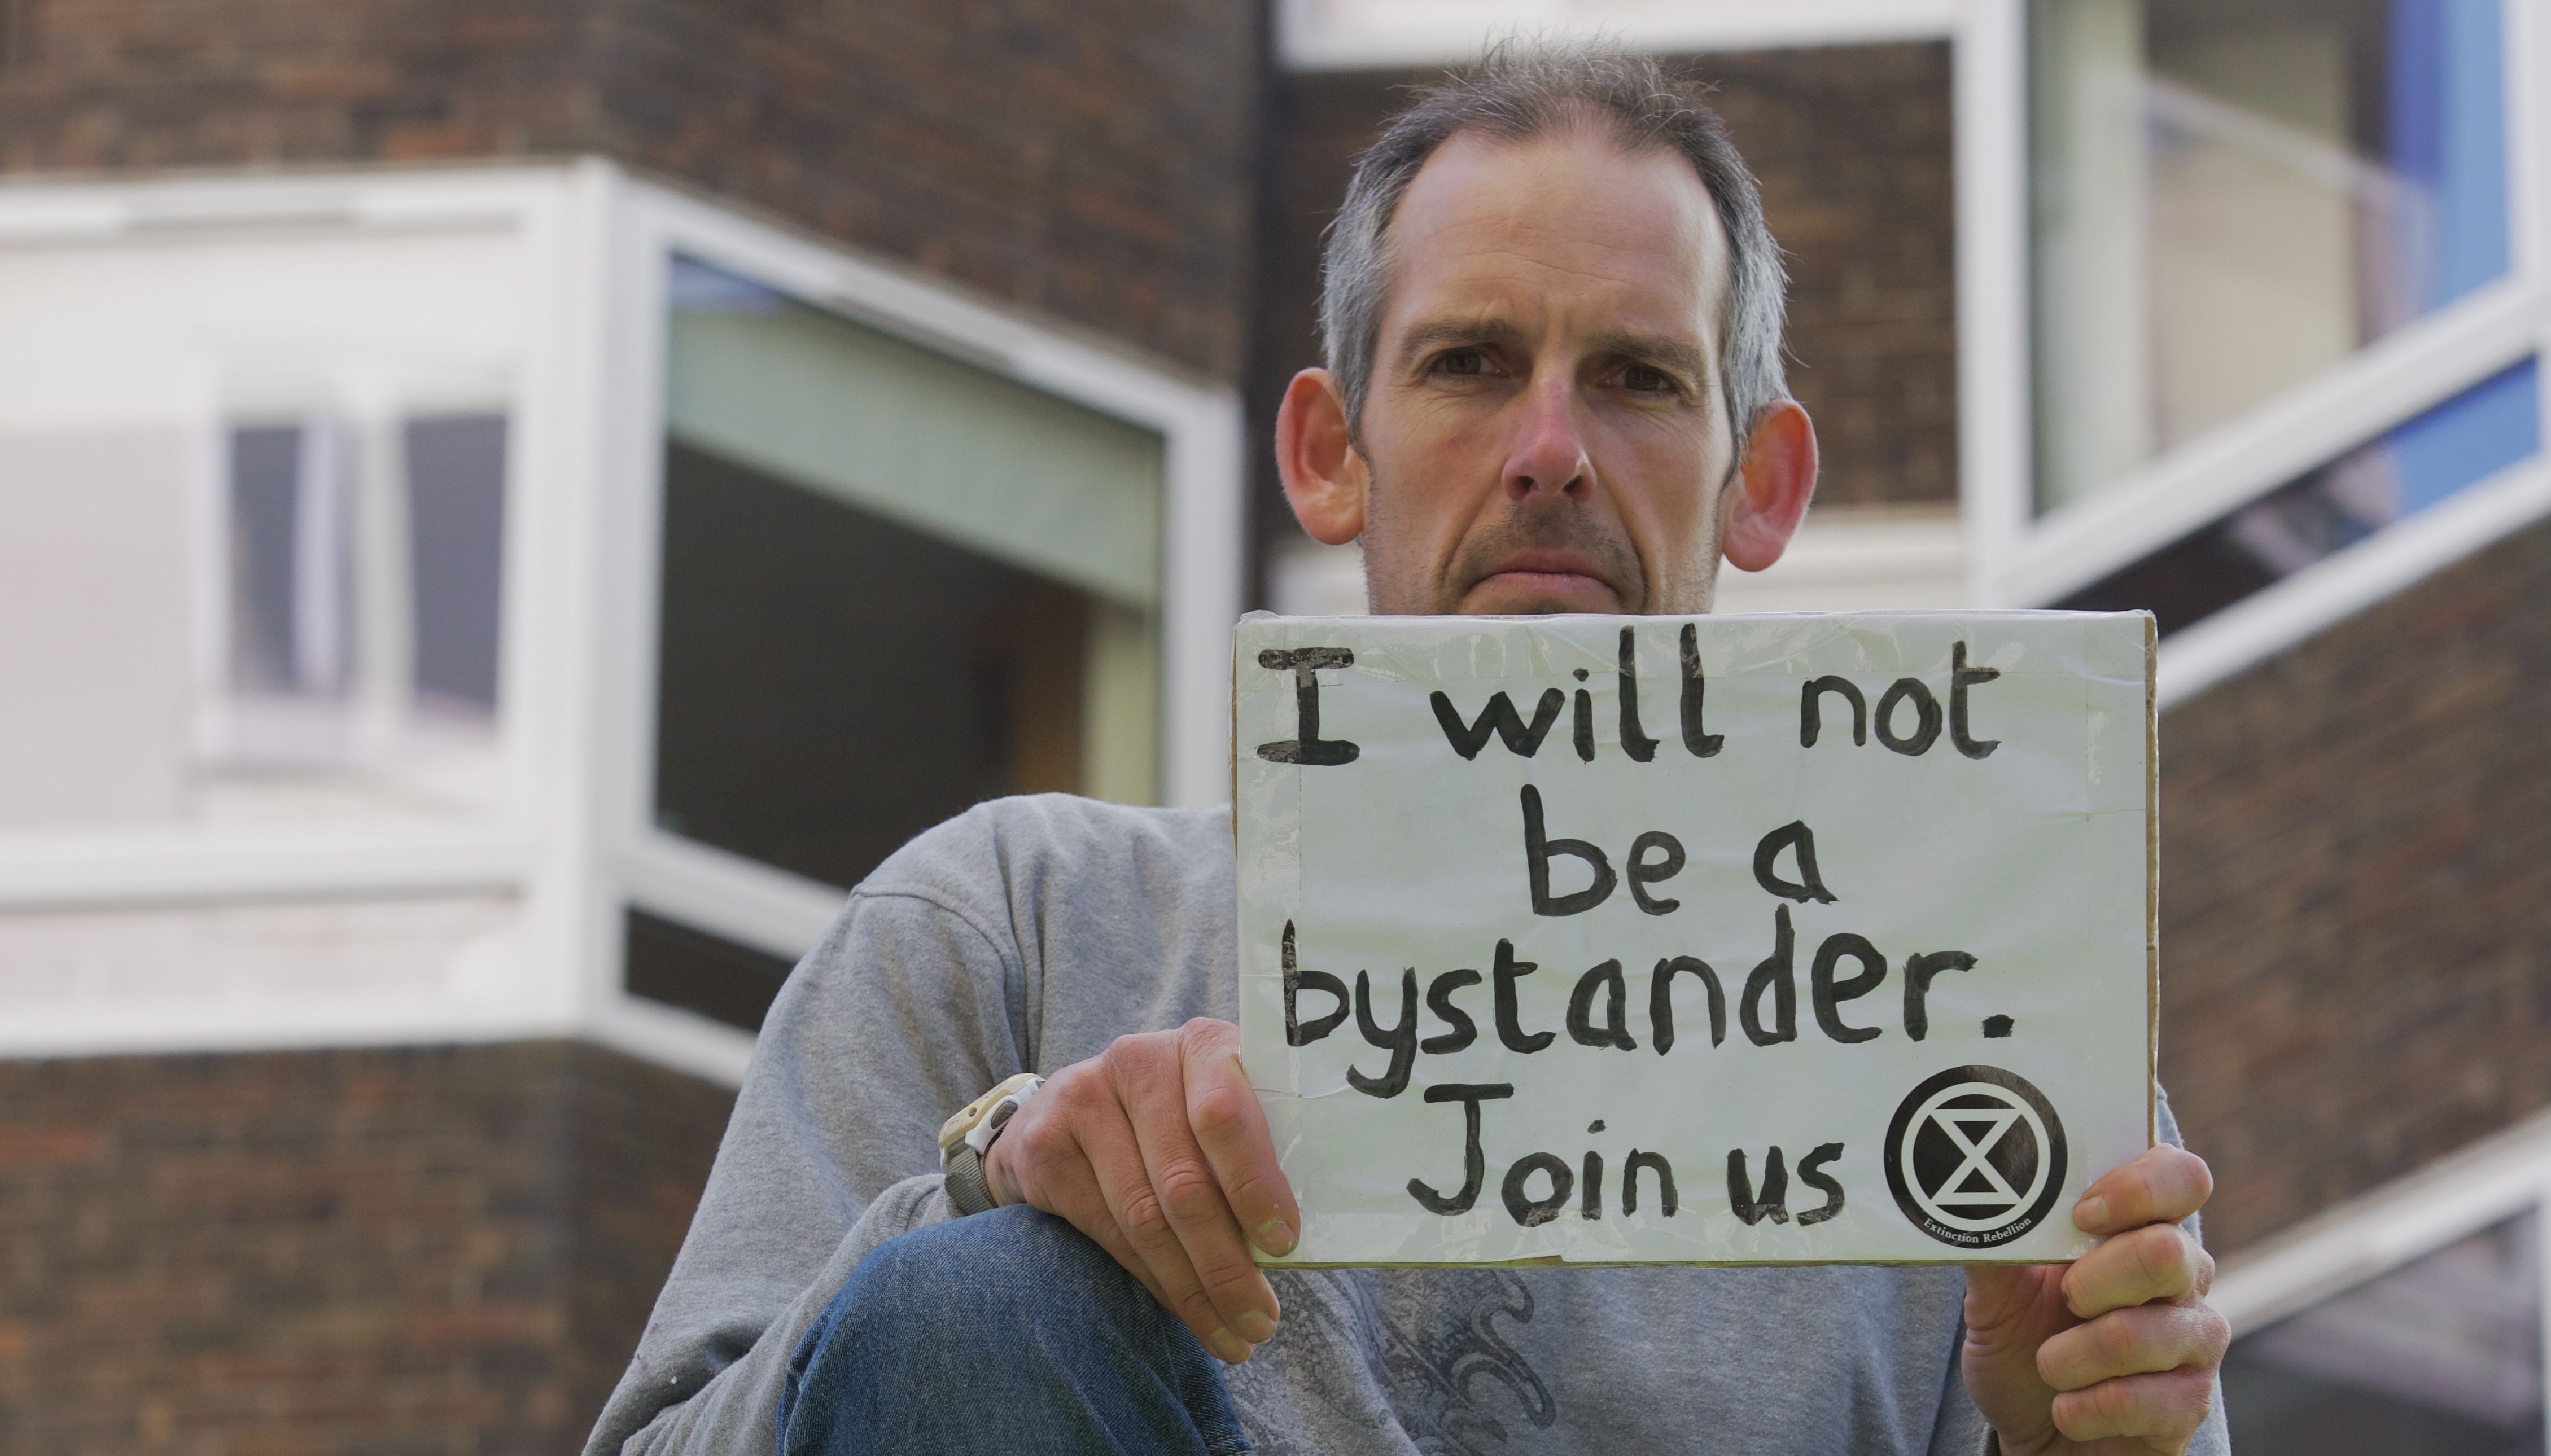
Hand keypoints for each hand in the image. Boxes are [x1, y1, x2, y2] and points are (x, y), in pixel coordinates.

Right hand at [981, 1017, 1301, 1364]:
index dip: (1254, 1183)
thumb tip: (1295, 1244)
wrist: (1063, 1111)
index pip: (1225, 1113)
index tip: (1283, 1243)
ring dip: (1194, 1287)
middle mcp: (1137, 1060)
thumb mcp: (1216, 1113)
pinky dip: (1151, 1281)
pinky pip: (1107, 1230)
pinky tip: (1182, 1310)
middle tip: (1262, 1320)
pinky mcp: (1045, 1146)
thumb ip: (1255, 1150)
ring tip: (1233, 1333)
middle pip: (1185, 1180)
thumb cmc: (1174, 1122)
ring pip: (1145, 1217)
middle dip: (1229, 1263)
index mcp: (1199, 1044)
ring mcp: (1082, 1099)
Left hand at [1961, 1146, 2229, 1453]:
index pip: (2181, 1178)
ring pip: (2144, 1333)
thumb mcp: (1995, 1291)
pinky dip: (2084, 1407)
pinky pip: (2142, 1401)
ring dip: (2071, 1356)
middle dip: (2094, 1279)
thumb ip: (1994, 1244)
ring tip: (2050, 1364)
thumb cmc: (2024, 1344)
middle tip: (2063, 1298)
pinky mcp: (2191, 1405)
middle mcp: (2184, 1278)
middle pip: (2167, 1252)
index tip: (2082, 1213)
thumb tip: (1973, 1198)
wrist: (2033, 1429)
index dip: (2138, 1188)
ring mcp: (2194, 1341)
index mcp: (2142, 1230)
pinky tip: (2068, 1408)